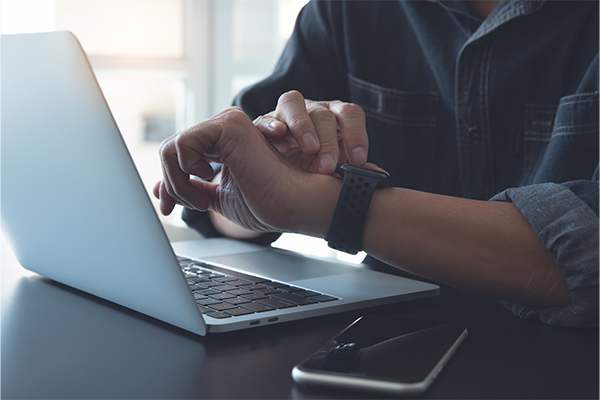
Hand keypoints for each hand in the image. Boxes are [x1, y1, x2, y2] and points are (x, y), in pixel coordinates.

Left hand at [153, 107, 339, 237]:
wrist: (297, 206)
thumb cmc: (272, 202)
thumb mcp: (220, 198)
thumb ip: (192, 189)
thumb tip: (159, 189)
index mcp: (223, 144)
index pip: (179, 154)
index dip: (169, 183)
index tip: (169, 208)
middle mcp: (224, 129)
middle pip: (171, 150)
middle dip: (169, 183)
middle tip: (185, 206)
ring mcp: (228, 123)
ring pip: (172, 146)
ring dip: (177, 180)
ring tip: (203, 199)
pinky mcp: (230, 124)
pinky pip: (181, 144)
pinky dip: (183, 171)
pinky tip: (209, 181)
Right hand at [252, 91, 368, 174]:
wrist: (279, 178)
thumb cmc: (313, 171)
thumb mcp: (333, 174)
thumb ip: (352, 171)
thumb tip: (378, 176)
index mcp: (334, 119)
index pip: (350, 114)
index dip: (356, 134)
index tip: (358, 160)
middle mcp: (312, 111)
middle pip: (323, 113)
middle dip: (329, 140)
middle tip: (329, 167)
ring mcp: (285, 115)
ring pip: (293, 102)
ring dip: (303, 124)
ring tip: (309, 148)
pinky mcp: (262, 124)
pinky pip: (263, 118)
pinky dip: (270, 123)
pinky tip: (277, 134)